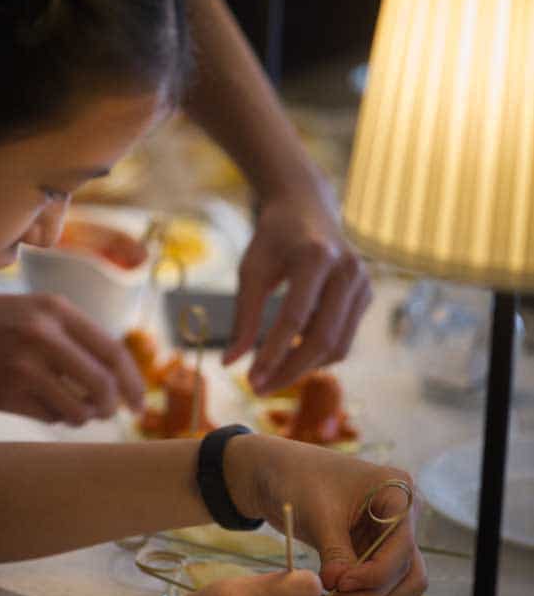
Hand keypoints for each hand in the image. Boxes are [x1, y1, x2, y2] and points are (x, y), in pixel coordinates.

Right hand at [0, 283, 143, 423]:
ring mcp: (23, 366)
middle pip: (103, 385)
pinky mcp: (3, 393)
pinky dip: (54, 418)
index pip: (112, 351)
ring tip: (71, 409)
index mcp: (55, 309)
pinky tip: (41, 407)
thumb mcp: (30, 311)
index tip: (138, 402)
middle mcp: (43, 335)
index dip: (132, 382)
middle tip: (112, 415)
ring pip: (78, 409)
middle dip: (113, 406)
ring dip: (82, 416)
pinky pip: (48, 418)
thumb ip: (70, 336)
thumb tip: (113, 378)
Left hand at [224, 182, 370, 393]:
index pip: (294, 319)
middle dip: (290, 371)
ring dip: (304, 367)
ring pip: (339, 347)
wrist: (307, 207)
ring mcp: (363, 283)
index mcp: (316, 256)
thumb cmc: (274, 238)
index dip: (272, 354)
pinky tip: (293, 350)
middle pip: (323, 340)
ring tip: (272, 371)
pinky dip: (318, 353)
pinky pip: (344, 339)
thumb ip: (244, 317)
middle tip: (259, 388)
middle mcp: (348, 270)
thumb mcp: (251, 270)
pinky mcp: (367, 295)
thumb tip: (229, 364)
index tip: (250, 381)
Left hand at [225, 434, 426, 595]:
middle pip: (407, 570)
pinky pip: (382, 582)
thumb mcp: (319, 515)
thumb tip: (340, 587)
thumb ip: (335, 553)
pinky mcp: (373, 549)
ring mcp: (389, 534)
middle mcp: (402, 514)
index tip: (340, 583)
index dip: (375, 574)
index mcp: (398, 492)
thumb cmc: (299, 479)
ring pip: (401, 582)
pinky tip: (335, 594)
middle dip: (374, 590)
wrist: (276, 474)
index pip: (402, 547)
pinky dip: (363, 593)